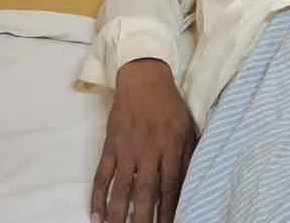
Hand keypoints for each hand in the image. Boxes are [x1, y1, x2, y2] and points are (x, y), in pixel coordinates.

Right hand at [92, 59, 195, 222]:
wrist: (143, 79)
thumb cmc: (169, 105)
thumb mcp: (187, 127)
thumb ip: (188, 155)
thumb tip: (192, 182)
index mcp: (172, 146)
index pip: (171, 185)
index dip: (170, 209)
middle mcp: (149, 150)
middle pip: (146, 191)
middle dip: (144, 218)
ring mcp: (127, 149)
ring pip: (122, 188)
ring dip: (119, 214)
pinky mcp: (110, 146)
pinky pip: (102, 176)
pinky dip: (98, 197)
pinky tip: (97, 215)